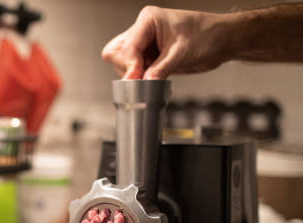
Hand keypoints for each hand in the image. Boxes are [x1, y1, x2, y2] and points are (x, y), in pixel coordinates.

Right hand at [101, 6, 229, 78]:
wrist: (223, 41)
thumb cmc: (208, 36)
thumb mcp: (181, 55)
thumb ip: (159, 70)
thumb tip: (142, 85)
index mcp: (148, 20)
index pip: (126, 47)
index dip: (130, 66)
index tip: (137, 80)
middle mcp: (143, 30)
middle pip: (116, 52)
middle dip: (127, 68)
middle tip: (142, 78)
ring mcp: (145, 43)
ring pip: (122, 62)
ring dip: (133, 74)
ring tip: (153, 77)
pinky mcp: (150, 55)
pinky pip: (135, 69)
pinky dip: (140, 77)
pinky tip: (154, 78)